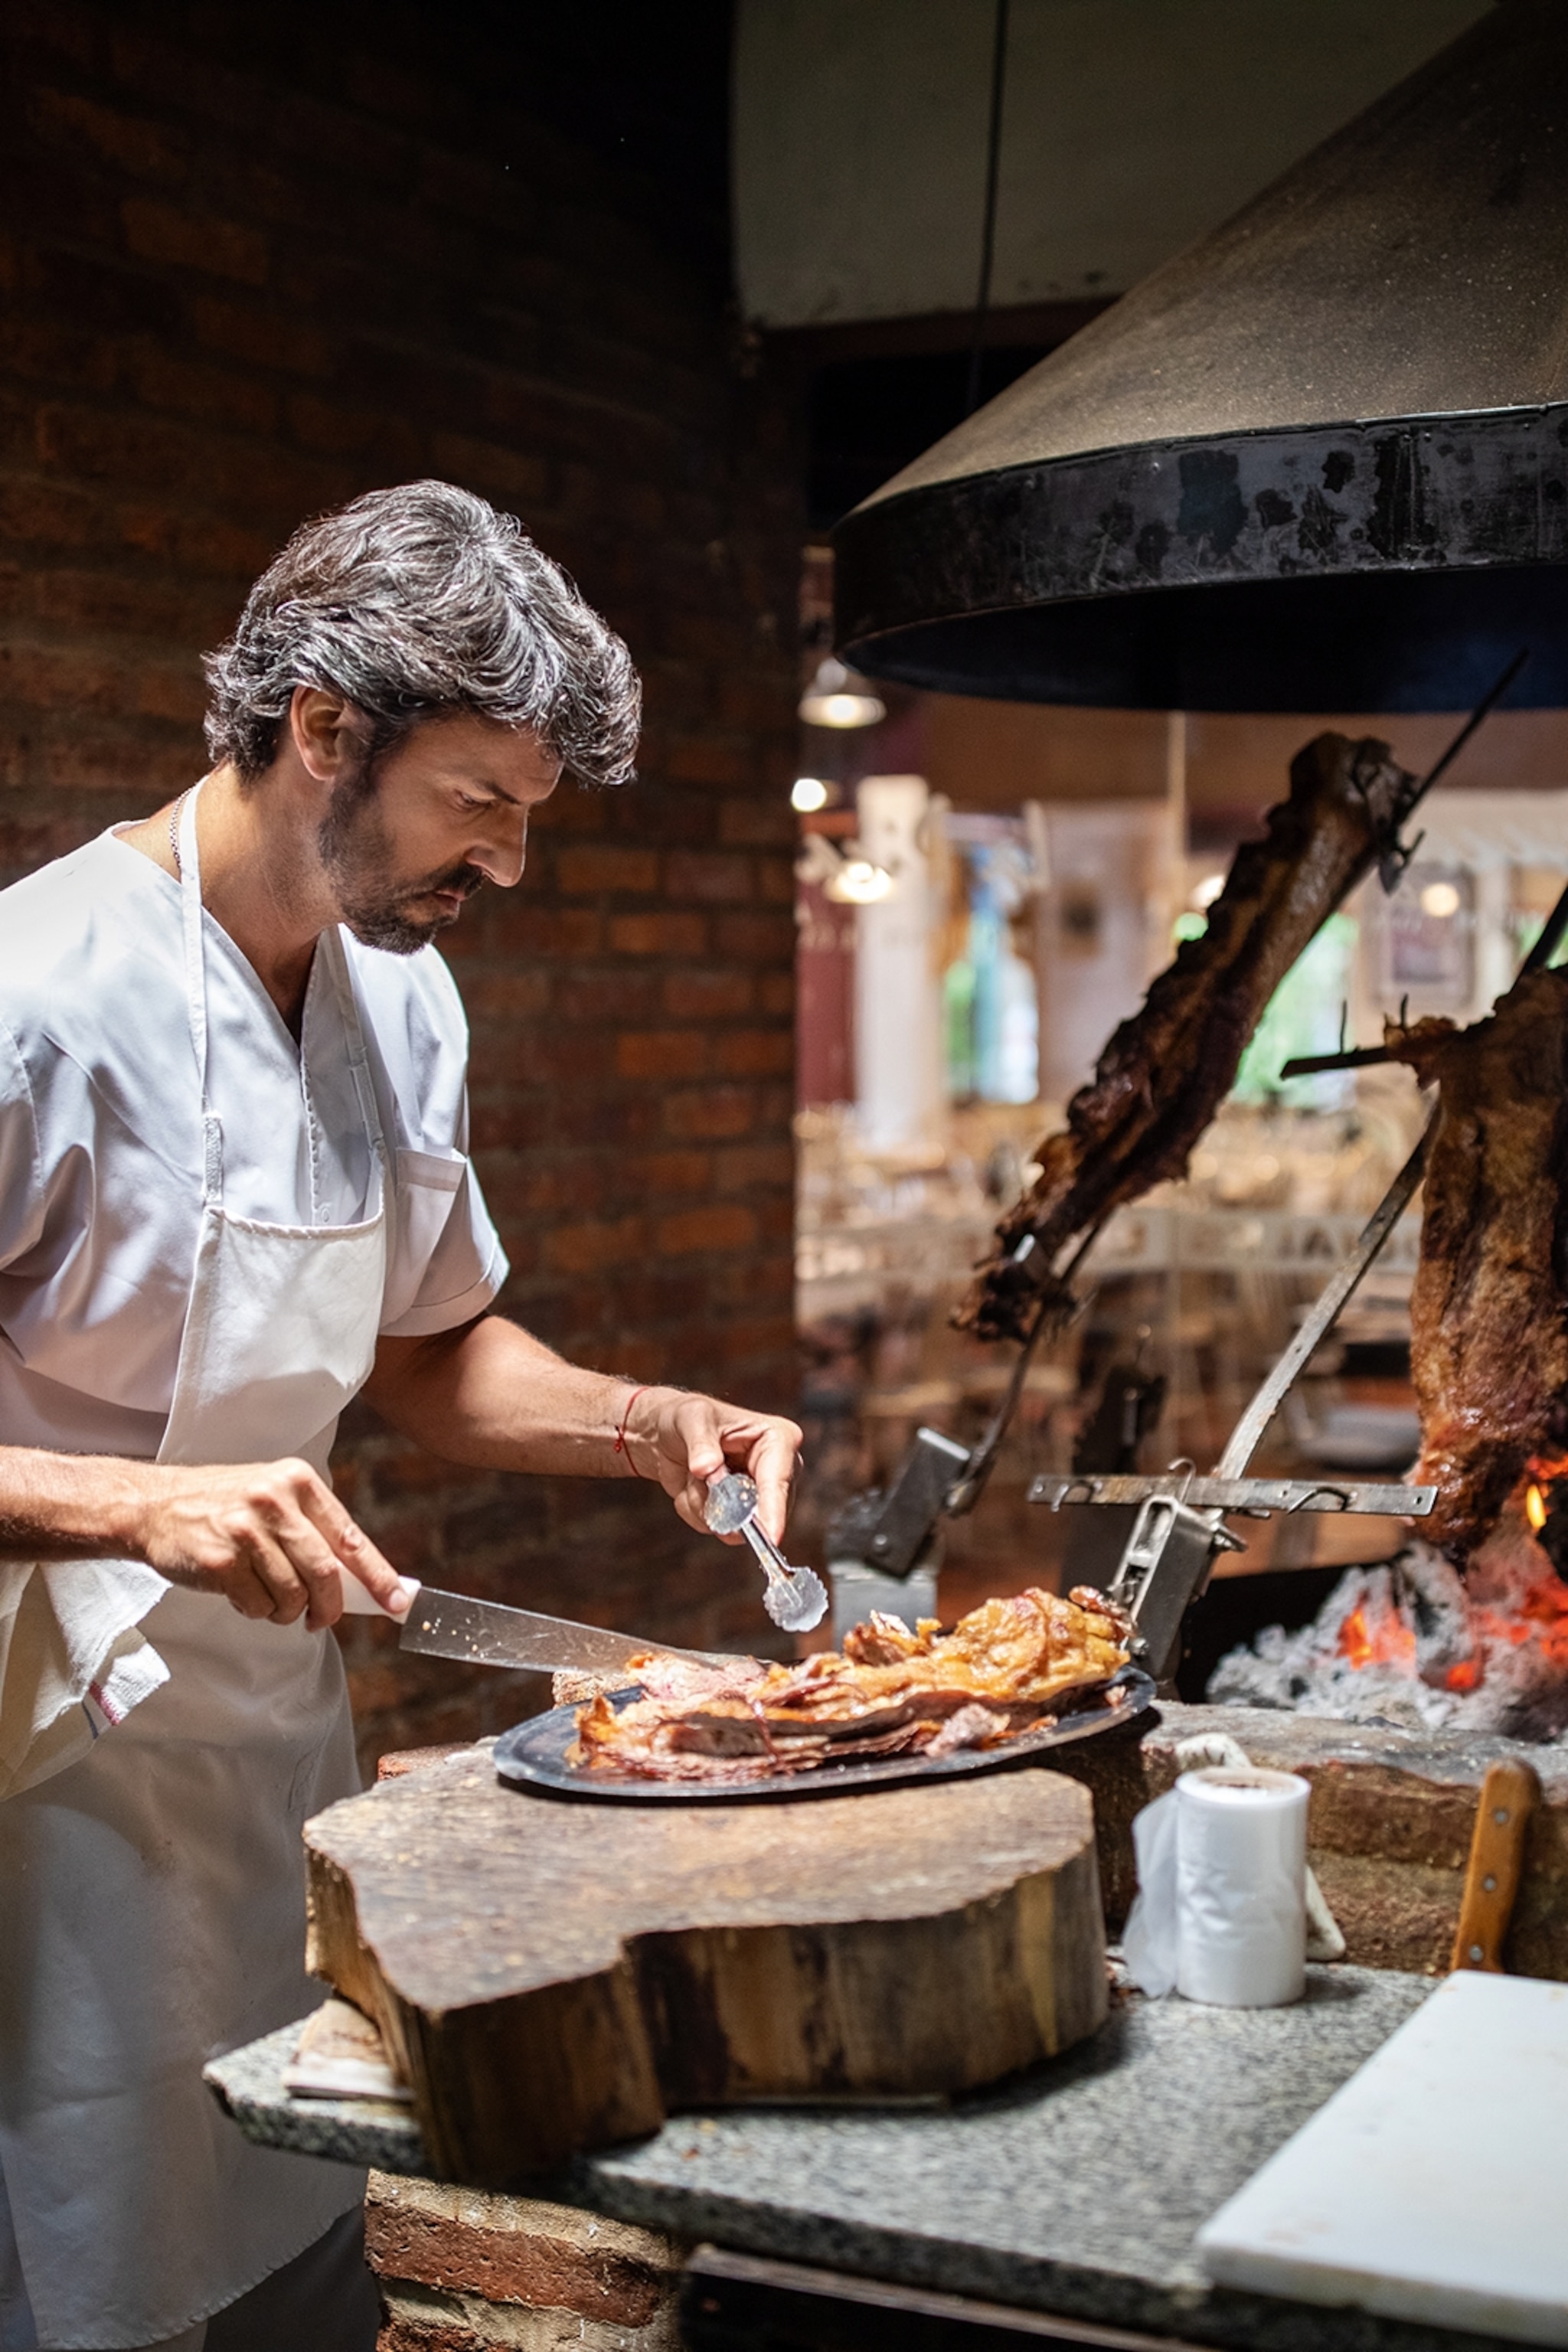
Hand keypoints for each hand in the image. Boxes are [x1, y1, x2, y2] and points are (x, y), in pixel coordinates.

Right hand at [125, 1458, 416, 1630]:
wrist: (155, 1506)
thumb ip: (315, 1531)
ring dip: (287, 1611)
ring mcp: (245, 1530)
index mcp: (298, 1481)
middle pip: (325, 1572)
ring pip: (292, 1594)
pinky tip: (243, 1592)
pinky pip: (258, 1605)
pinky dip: (257, 1610)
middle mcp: (274, 1500)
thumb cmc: (223, 1506)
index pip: (351, 1537)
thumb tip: (363, 1581)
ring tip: (270, 1598)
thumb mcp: (274, 1499)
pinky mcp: (219, 1560)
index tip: (398, 1602)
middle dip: (330, 1606)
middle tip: (322, 1620)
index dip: (378, 1576)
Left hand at [622, 1389, 802, 1545]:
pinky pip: (719, 1528)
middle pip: (764, 1511)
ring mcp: (758, 1493)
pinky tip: (693, 1487)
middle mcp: (776, 1469)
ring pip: (738, 1524)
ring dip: (705, 1505)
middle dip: (725, 1504)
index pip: (778, 1480)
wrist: (664, 1434)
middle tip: (699, 1480)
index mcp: (777, 1438)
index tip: (770, 1537)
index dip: (774, 1510)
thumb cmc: (685, 1417)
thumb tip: (707, 1467)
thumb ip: (701, 1443)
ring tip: (693, 1476)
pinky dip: (696, 1511)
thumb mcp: (691, 1419)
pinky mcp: (739, 1511)